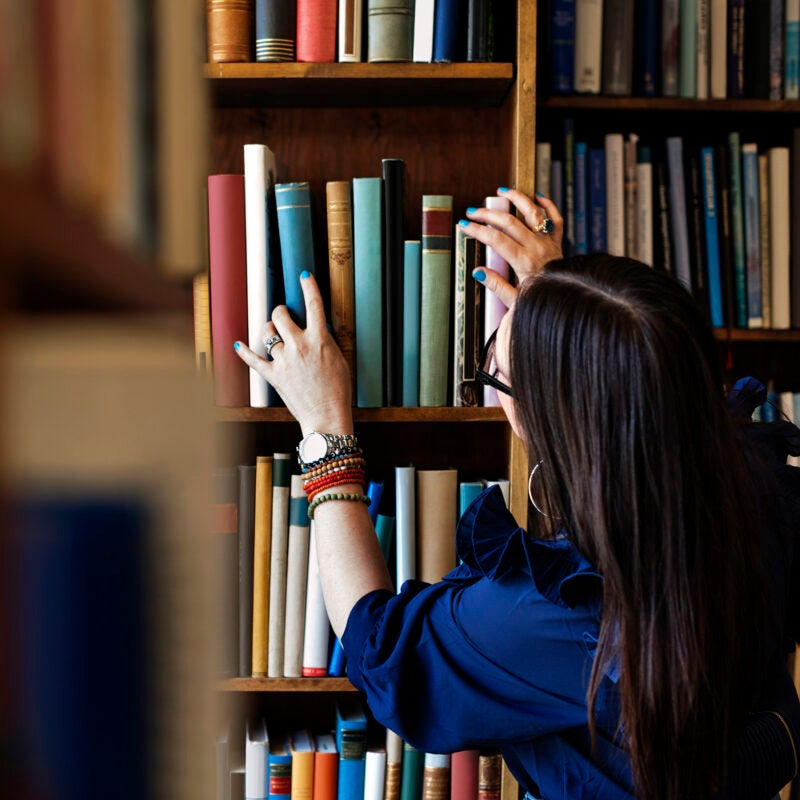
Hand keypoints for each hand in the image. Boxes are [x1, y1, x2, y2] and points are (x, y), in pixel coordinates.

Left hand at [234, 272, 353, 435]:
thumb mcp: (339, 359)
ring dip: (269, 331)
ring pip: (267, 334)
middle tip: (283, 315)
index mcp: (319, 340)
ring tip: (273, 333)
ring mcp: (284, 361)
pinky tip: (238, 344)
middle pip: (281, 315)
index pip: (314, 305)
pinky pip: (253, 360)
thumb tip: (317, 330)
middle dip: (281, 312)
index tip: (304, 276)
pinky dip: (244, 352)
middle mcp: (299, 346)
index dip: (309, 287)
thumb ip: (326, 342)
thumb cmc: (338, 391)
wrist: (327, 416)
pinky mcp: (274, 376)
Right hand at [460, 188, 563, 304]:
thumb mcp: (513, 301)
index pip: (496, 240)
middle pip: (509, 222)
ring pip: (533, 212)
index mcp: (524, 262)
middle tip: (472, 212)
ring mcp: (548, 243)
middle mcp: (537, 248)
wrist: (564, 301)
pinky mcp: (557, 242)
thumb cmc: (538, 301)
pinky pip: (555, 219)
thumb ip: (496, 285)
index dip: (478, 230)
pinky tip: (536, 197)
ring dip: (517, 199)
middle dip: (487, 214)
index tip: (464, 226)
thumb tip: (478, 271)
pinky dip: (547, 205)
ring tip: (502, 191)